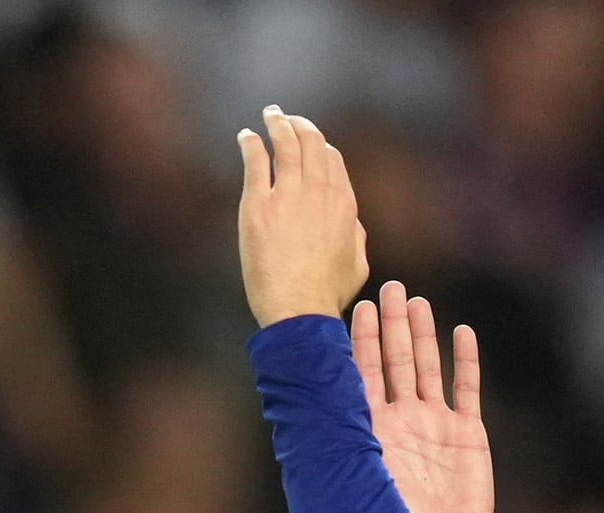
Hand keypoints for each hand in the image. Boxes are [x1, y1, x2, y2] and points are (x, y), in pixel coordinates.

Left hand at [237, 105, 368, 327]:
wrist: (299, 308)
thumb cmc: (327, 294)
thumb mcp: (357, 263)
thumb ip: (356, 236)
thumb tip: (353, 224)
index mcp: (343, 203)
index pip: (331, 161)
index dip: (320, 148)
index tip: (309, 143)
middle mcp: (318, 192)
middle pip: (311, 144)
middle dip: (301, 126)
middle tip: (289, 119)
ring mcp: (288, 196)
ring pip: (285, 145)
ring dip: (278, 124)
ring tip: (270, 114)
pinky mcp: (258, 206)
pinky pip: (255, 162)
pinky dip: (251, 144)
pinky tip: (246, 136)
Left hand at [352, 281, 491, 512]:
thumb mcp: (358, 482)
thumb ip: (341, 444)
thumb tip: (306, 407)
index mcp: (369, 433)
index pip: (362, 377)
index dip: (360, 342)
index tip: (355, 307)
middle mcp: (400, 423)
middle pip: (394, 363)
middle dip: (390, 326)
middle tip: (389, 286)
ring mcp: (435, 427)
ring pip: (428, 369)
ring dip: (423, 335)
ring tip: (417, 301)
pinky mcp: (467, 437)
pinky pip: (466, 391)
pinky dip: (465, 362)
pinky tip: (462, 333)